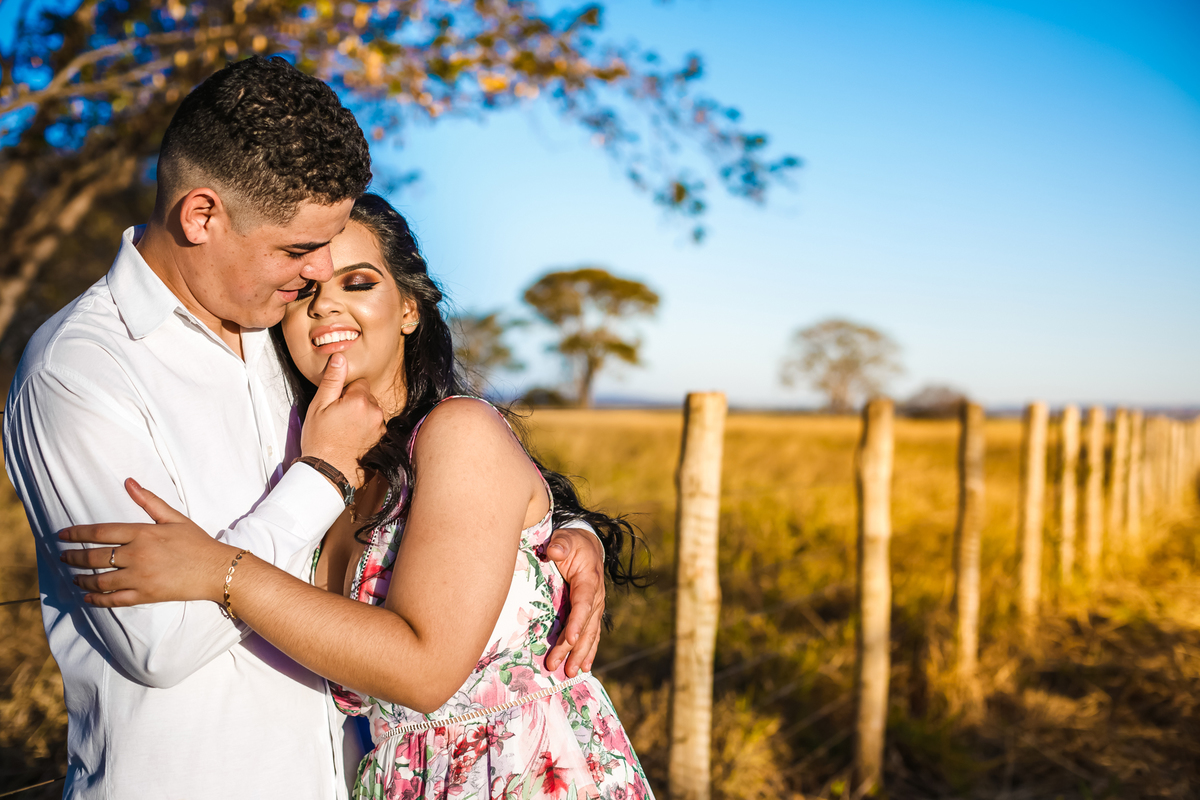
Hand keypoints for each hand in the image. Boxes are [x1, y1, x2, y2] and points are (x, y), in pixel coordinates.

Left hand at [59, 479, 235, 607]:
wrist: (217, 570)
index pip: (100, 532)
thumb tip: (128, 481)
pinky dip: (96, 599)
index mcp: (143, 533)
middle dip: (73, 557)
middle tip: (63, 557)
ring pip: (99, 579)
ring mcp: (140, 577)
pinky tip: (87, 597)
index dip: (76, 534)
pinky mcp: (145, 595)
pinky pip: (113, 599)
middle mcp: (137, 555)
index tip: (62, 536)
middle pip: (94, 557)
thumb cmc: (197, 542)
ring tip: (73, 577)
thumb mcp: (174, 517)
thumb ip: (149, 501)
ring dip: (81, 578)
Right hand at [300, 352, 386, 488]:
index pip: (359, 382)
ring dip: (361, 416)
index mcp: (360, 401)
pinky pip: (374, 425)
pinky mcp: (381, 440)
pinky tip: (351, 438)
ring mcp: (380, 427)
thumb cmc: (320, 441)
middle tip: (337, 418)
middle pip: (367, 396)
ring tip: (344, 430)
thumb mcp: (319, 406)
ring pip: (371, 411)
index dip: (345, 392)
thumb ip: (332, 380)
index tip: (335, 404)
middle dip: (354, 402)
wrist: (328, 472)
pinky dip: (365, 429)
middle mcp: (375, 412)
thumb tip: (340, 358)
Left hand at [544, 527, 605, 676]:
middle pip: (585, 626)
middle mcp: (596, 597)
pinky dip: (589, 651)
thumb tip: (554, 551)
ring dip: (580, 654)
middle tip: (558, 665)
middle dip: (573, 648)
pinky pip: (592, 634)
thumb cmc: (573, 543)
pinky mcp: (592, 613)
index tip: (568, 639)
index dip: (577, 622)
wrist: (588, 546)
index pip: (583, 604)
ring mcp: (595, 607)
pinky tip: (584, 667)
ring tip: (571, 672)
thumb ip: (561, 544)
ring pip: (590, 634)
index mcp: (589, 580)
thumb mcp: (566, 538)